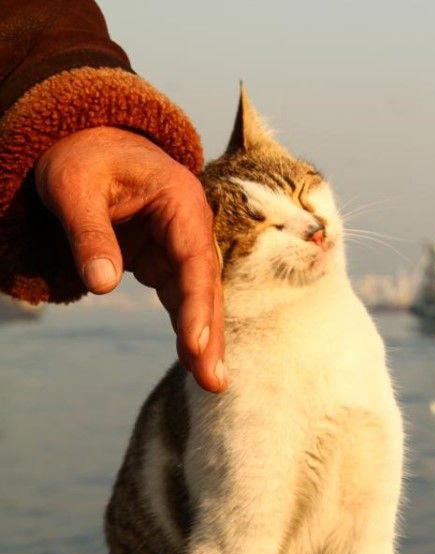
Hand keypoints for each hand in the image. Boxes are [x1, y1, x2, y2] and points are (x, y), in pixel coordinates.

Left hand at [35, 126, 225, 391]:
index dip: (197, 302)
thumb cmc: (83, 159)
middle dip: (211, 333)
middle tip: (214, 379)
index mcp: (180, 201)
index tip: (196, 342)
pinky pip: (182, 300)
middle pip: (206, 285)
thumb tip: (103, 285)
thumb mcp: (72, 187)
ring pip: (199, 298)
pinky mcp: (167, 262)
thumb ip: (88, 234)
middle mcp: (192, 227)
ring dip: (205, 339)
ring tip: (212, 381)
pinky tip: (196, 361)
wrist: (91, 144)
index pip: (194, 258)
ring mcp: (182, 247)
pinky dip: (188, 329)